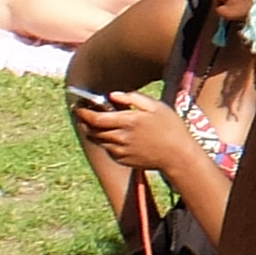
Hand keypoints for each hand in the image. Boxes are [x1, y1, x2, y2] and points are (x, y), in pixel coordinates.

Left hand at [75, 89, 199, 183]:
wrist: (178, 155)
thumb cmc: (171, 128)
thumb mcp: (157, 106)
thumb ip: (133, 98)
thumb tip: (113, 95)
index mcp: (128, 121)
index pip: (95, 118)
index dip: (83, 112)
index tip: (78, 106)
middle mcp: (120, 137)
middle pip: (92, 130)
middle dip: (84, 121)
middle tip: (82, 113)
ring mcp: (120, 150)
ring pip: (97, 140)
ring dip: (92, 131)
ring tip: (95, 123)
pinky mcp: (122, 160)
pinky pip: (107, 148)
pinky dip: (105, 140)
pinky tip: (112, 134)